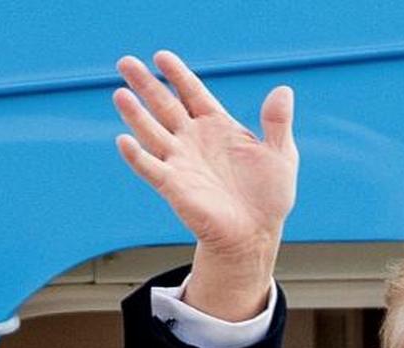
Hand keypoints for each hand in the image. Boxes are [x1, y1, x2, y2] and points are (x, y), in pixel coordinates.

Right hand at [113, 50, 297, 320]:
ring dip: (135, 114)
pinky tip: (123, 140)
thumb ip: (277, 123)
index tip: (161, 56)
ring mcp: (181, 162)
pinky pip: (150, 168)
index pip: (192, 93)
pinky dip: (136, 155)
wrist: (256, 234)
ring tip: (120, 94)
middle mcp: (193, 140)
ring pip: (152, 132)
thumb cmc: (268, 196)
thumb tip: (283, 90)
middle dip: (145, 84)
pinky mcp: (174, 186)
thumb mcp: (281, 155)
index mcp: (217, 126)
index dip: (177, 74)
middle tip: (125, 62)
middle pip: (164, 105)